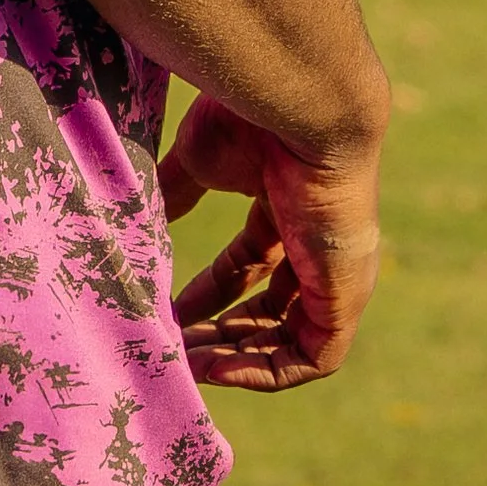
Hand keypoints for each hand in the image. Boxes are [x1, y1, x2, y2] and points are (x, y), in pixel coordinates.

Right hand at [162, 94, 382, 391]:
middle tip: (175, 346)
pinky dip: (270, 371)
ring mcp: (335, 269)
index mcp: (285, 202)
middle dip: (221, 330)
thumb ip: (175, 189)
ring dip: (239, 357)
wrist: (304, 114)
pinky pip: (316, 356)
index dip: (208, 293)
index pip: (250, 262)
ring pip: (291, 334)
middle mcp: (315, 239)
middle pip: (270, 303)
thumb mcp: (199, 161)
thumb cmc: (254, 122)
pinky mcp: (347, 295)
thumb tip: (139, 215)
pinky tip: (222, 369)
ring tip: (189, 365)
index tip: (168, 310)